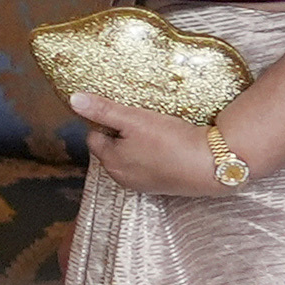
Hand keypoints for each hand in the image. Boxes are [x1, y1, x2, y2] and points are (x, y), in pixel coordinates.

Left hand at [68, 93, 227, 195]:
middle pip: (112, 148)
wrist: (211, 164)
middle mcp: (122, 177)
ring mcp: (143, 184)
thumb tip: (73, 99)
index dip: (106, 122)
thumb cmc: (170, 141)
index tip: (124, 111)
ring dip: (139, 143)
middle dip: (122, 133)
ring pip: (131, 157)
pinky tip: (168, 144)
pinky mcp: (163, 185)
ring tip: (156, 129)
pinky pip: (149, 165)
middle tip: (142, 119)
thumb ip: (103, 110)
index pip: (94, 137)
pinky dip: (154, 154)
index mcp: (110, 162)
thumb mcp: (134, 119)